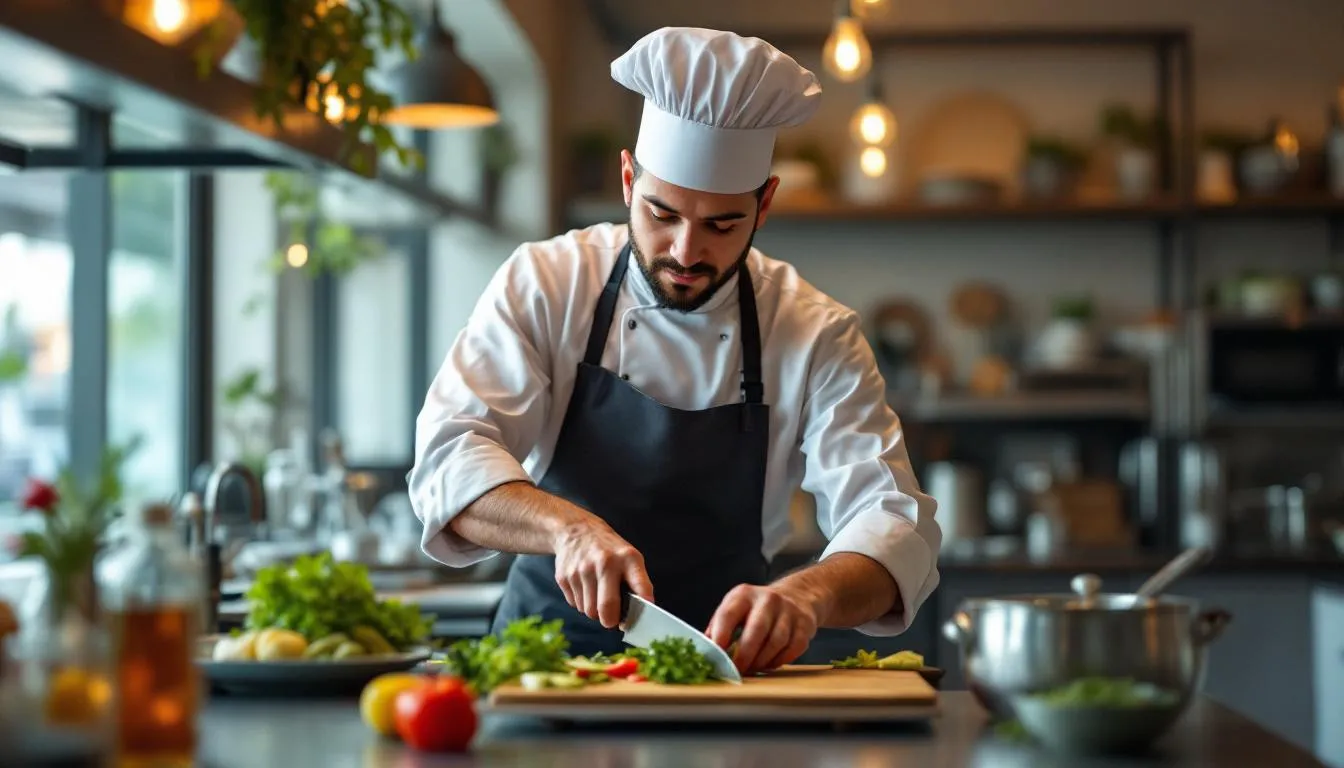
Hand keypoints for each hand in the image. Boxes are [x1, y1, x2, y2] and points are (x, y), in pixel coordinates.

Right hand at [552, 514, 653, 628]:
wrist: (576, 530)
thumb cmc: (608, 550)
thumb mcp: (629, 557)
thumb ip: (636, 582)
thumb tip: (638, 615)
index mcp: (627, 558)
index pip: (640, 587)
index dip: (642, 609)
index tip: (639, 620)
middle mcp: (605, 563)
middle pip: (607, 608)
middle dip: (610, 621)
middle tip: (612, 619)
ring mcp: (582, 569)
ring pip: (589, 611)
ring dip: (594, 610)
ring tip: (597, 594)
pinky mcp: (564, 577)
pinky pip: (575, 604)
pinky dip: (581, 602)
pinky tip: (584, 587)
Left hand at [705, 584, 820, 673]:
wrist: (796, 596)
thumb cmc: (757, 609)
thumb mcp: (734, 609)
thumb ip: (718, 629)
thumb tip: (703, 653)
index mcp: (743, 595)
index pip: (729, 615)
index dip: (721, 636)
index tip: (716, 655)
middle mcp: (767, 599)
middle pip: (756, 630)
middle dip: (745, 655)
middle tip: (737, 671)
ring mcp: (789, 611)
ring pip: (776, 642)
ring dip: (762, 661)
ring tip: (752, 668)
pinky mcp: (804, 624)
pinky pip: (792, 649)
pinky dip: (779, 661)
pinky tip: (769, 663)